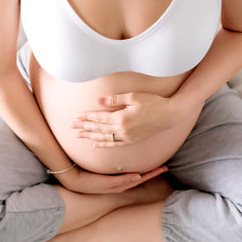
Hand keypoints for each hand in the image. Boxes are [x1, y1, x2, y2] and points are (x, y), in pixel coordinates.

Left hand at [55, 165, 168, 194]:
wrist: (73, 177)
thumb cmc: (85, 169)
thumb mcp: (101, 163)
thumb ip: (113, 156)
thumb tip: (119, 145)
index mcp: (119, 179)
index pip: (138, 174)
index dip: (150, 169)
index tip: (162, 164)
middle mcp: (118, 184)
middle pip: (140, 179)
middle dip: (152, 173)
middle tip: (165, 168)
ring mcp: (113, 186)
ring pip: (133, 181)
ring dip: (145, 176)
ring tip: (157, 171)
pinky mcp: (105, 185)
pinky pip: (120, 182)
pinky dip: (128, 179)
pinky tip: (138, 176)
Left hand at [70, 92, 200, 147]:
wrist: (170, 115)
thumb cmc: (153, 102)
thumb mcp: (133, 97)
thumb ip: (115, 100)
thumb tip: (98, 101)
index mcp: (121, 118)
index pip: (99, 118)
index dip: (87, 117)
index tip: (76, 117)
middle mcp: (122, 130)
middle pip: (98, 129)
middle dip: (84, 127)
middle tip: (72, 127)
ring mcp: (127, 137)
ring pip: (104, 138)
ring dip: (90, 136)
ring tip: (79, 136)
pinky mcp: (131, 141)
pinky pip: (114, 144)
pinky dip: (103, 144)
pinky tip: (95, 144)